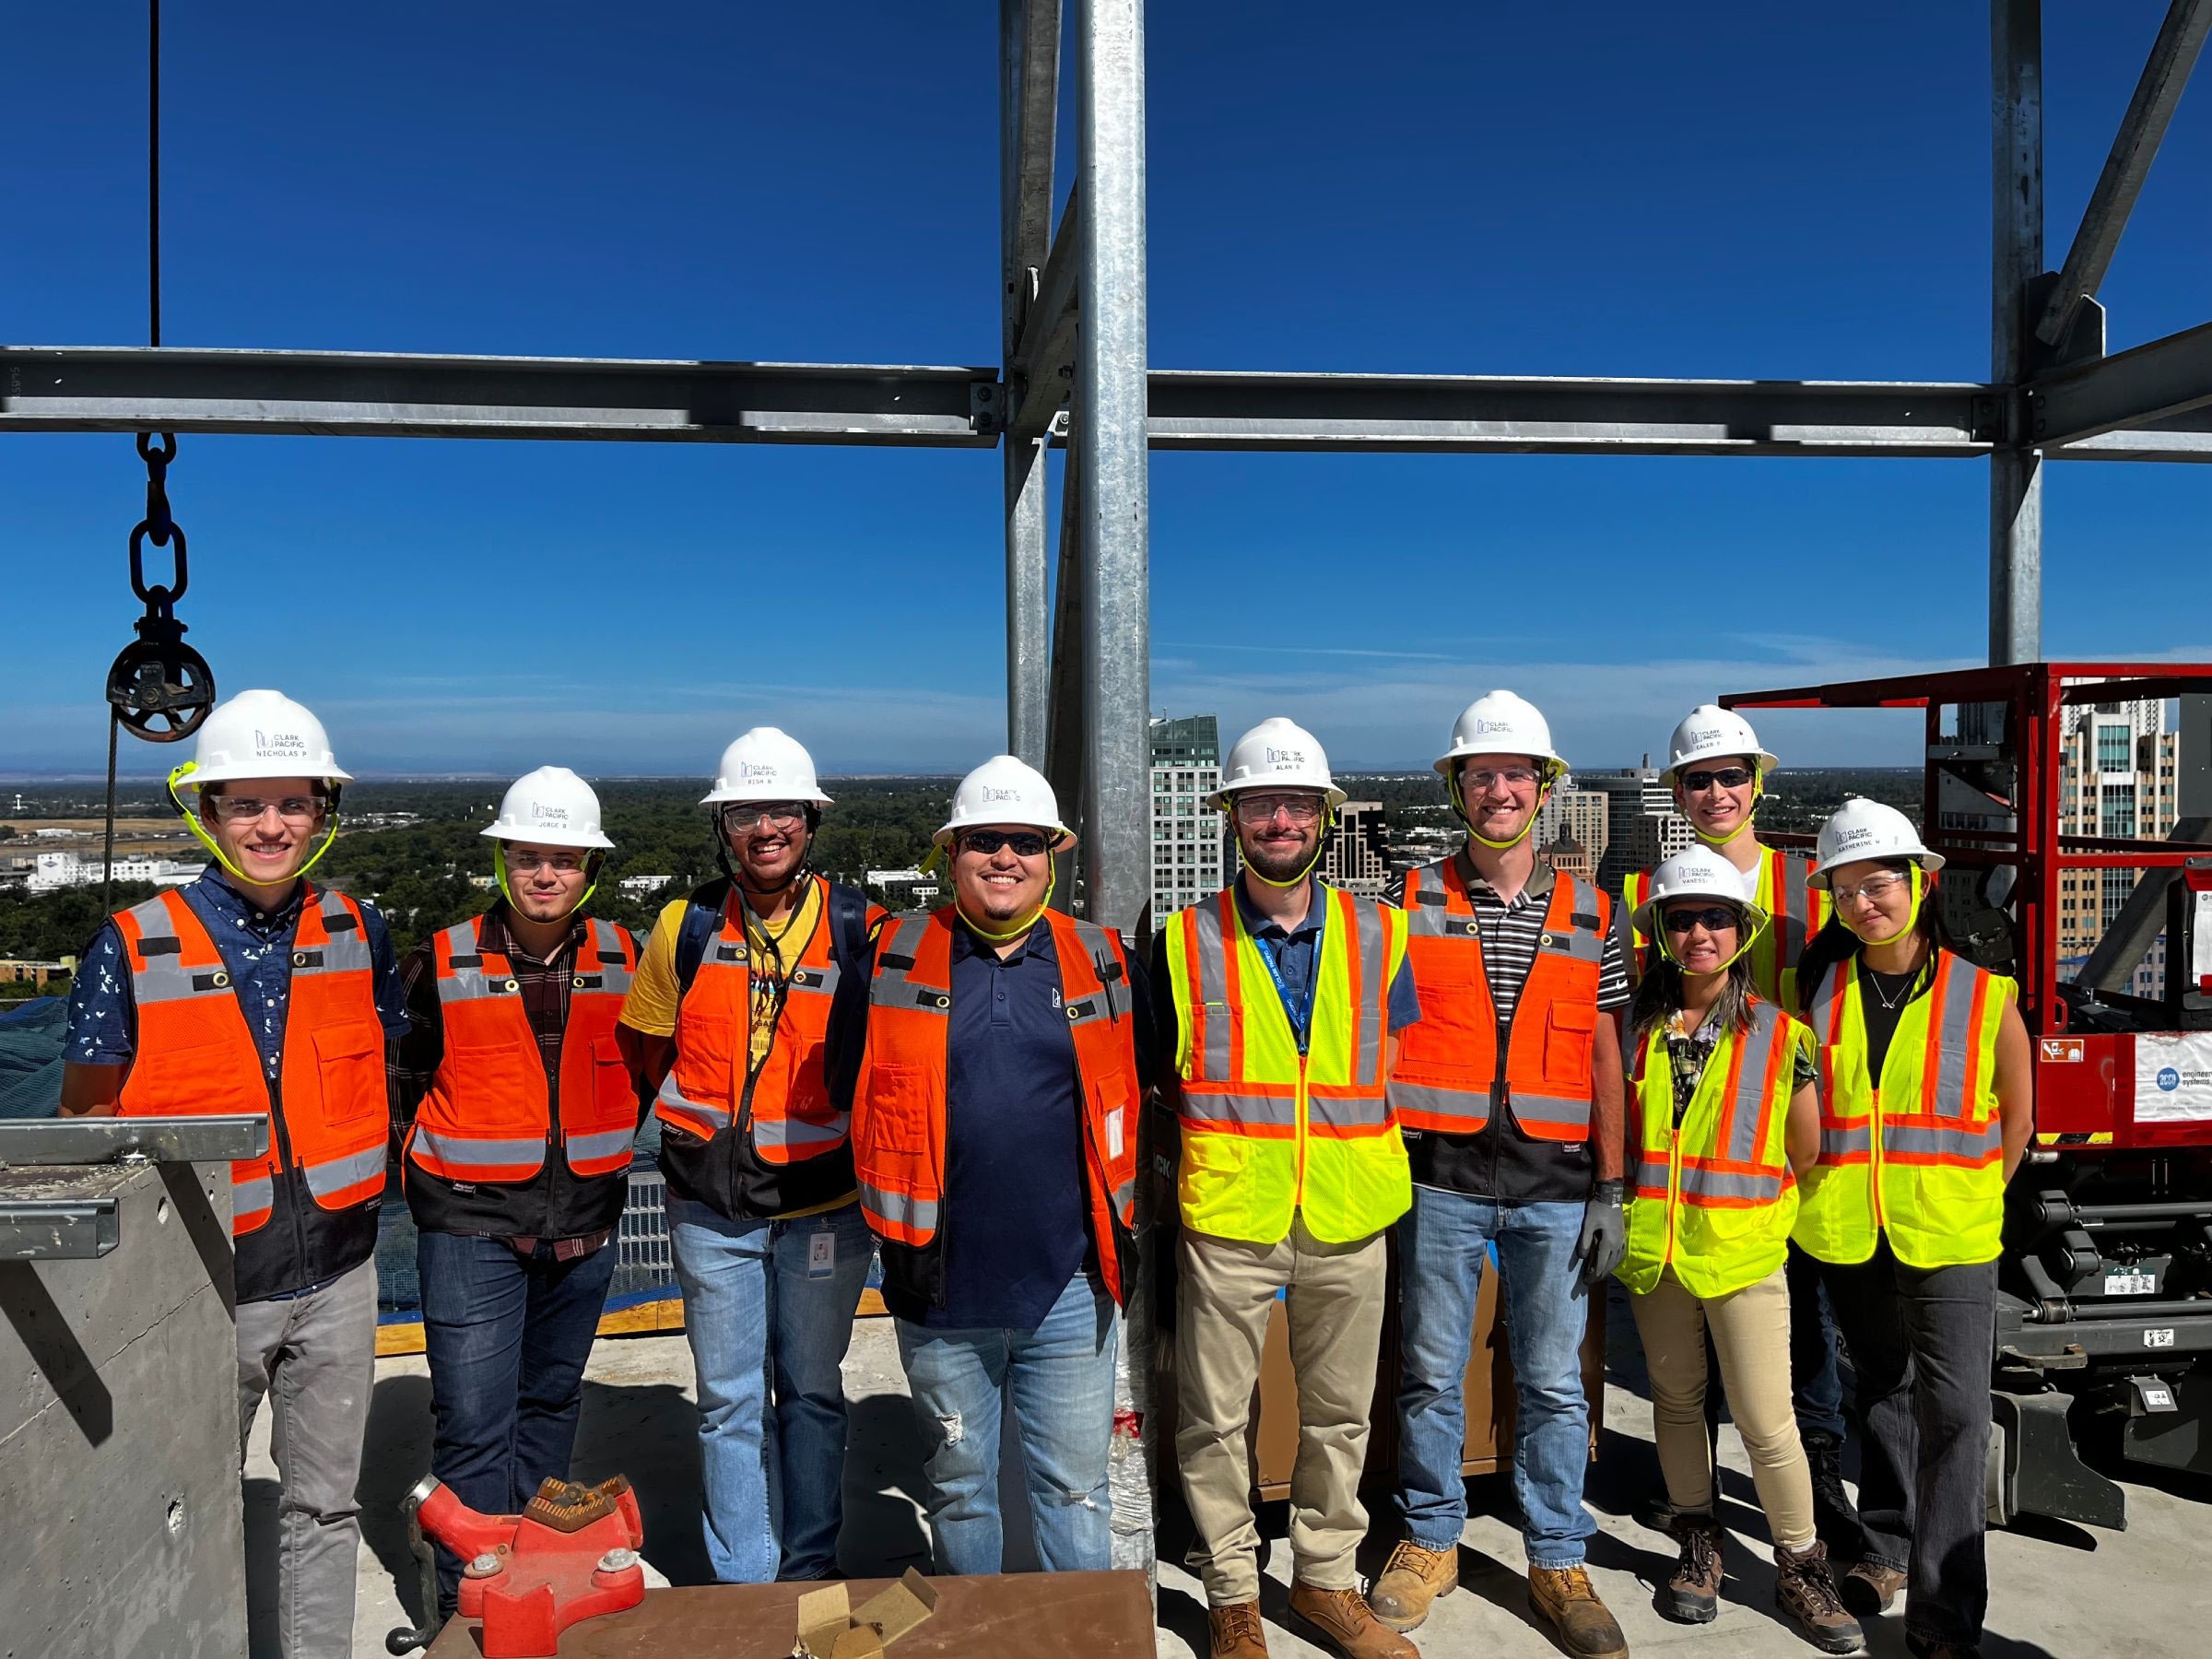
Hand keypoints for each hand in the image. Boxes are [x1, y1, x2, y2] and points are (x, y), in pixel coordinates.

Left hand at [1571, 1179, 1625, 1295]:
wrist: (1611, 1196)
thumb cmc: (1597, 1209)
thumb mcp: (1588, 1224)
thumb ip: (1585, 1241)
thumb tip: (1581, 1258)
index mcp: (1609, 1242)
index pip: (1601, 1263)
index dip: (1594, 1274)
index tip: (1586, 1281)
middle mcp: (1617, 1244)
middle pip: (1609, 1265)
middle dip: (1600, 1275)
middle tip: (1590, 1282)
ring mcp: (1622, 1241)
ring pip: (1616, 1261)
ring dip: (1607, 1270)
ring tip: (1599, 1276)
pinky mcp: (1623, 1237)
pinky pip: (1620, 1255)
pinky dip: (1614, 1262)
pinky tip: (1610, 1264)